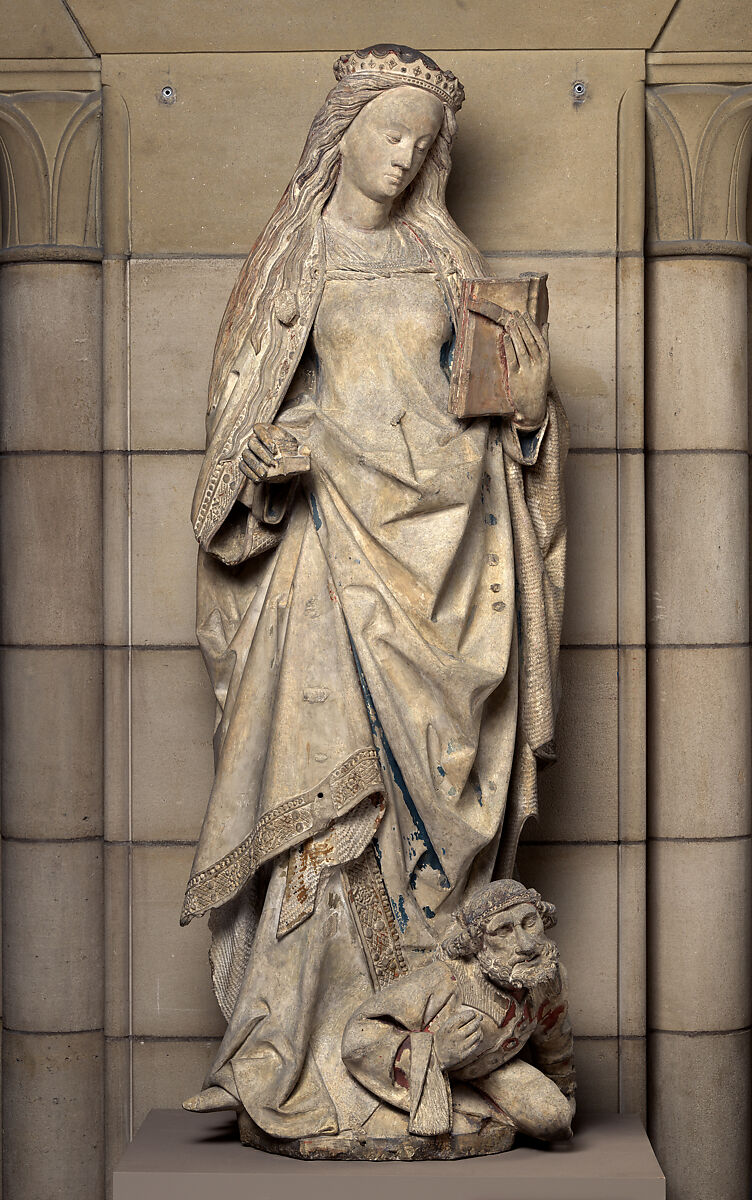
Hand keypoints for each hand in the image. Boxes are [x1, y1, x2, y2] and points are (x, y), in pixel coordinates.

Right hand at [239, 423, 307, 483]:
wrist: (285, 464)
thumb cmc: (290, 453)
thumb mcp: (298, 450)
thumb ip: (303, 450)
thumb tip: (306, 451)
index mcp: (266, 431)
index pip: (259, 429)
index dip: (265, 437)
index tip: (274, 448)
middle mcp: (255, 439)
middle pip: (252, 443)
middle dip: (262, 454)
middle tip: (272, 463)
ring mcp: (250, 451)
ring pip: (246, 455)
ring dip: (255, 465)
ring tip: (265, 474)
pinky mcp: (247, 463)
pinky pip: (243, 466)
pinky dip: (249, 472)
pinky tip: (258, 479)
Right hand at [432, 999, 483, 1070]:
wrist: (436, 1056)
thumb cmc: (443, 1037)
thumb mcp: (445, 1025)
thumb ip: (457, 1019)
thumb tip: (473, 1013)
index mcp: (450, 1027)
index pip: (465, 1016)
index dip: (472, 1013)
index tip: (473, 1013)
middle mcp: (456, 1035)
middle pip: (474, 1025)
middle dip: (478, 1019)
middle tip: (479, 1017)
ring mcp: (461, 1045)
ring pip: (477, 1034)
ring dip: (479, 1029)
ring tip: (477, 1027)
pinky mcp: (465, 1054)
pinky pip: (477, 1044)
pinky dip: (479, 1038)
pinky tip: (477, 1036)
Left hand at [502, 311, 549, 430]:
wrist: (533, 407)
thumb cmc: (538, 381)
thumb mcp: (545, 363)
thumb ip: (544, 343)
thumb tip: (546, 324)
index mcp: (546, 359)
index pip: (538, 338)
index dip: (530, 325)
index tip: (524, 314)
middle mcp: (538, 364)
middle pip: (529, 340)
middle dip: (521, 325)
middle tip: (514, 313)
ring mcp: (527, 370)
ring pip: (521, 348)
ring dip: (515, 333)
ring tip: (510, 322)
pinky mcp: (516, 377)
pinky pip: (512, 359)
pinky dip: (509, 346)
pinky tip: (505, 337)